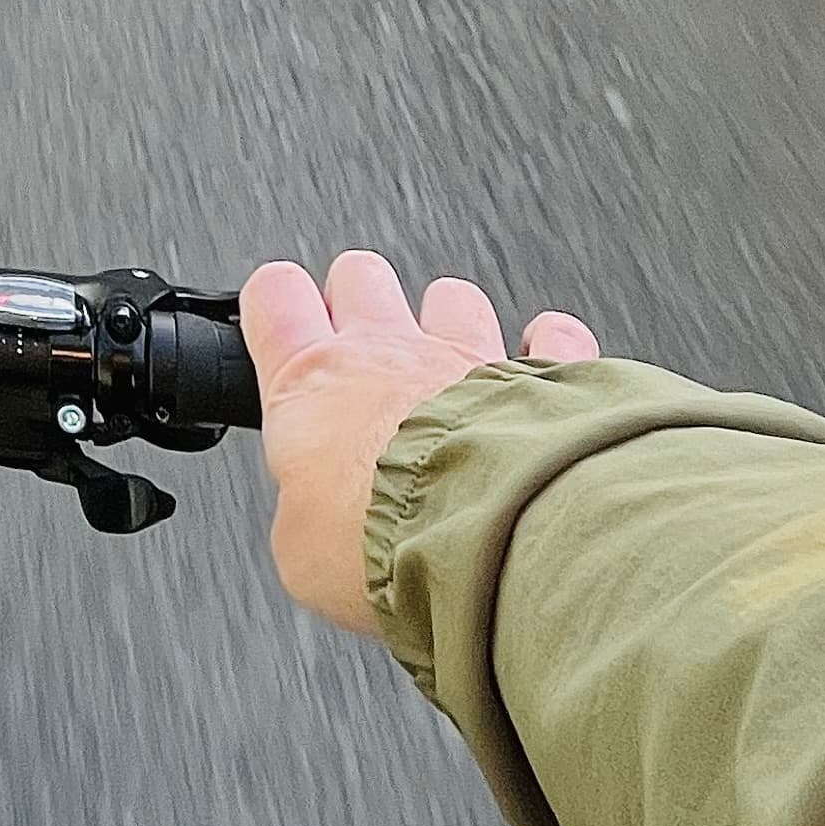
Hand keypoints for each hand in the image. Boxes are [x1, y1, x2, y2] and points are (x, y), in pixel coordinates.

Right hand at [241, 252, 598, 634]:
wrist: (484, 538)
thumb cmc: (387, 537)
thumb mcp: (301, 549)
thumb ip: (306, 516)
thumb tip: (316, 528)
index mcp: (313, 382)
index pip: (274, 300)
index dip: (274, 303)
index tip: (278, 320)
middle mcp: (388, 351)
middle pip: (359, 276)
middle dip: (357, 296)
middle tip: (358, 343)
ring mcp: (465, 357)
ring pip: (452, 297)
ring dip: (448, 318)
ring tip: (446, 363)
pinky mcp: (538, 379)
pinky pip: (550, 339)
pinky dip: (549, 348)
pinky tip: (542, 370)